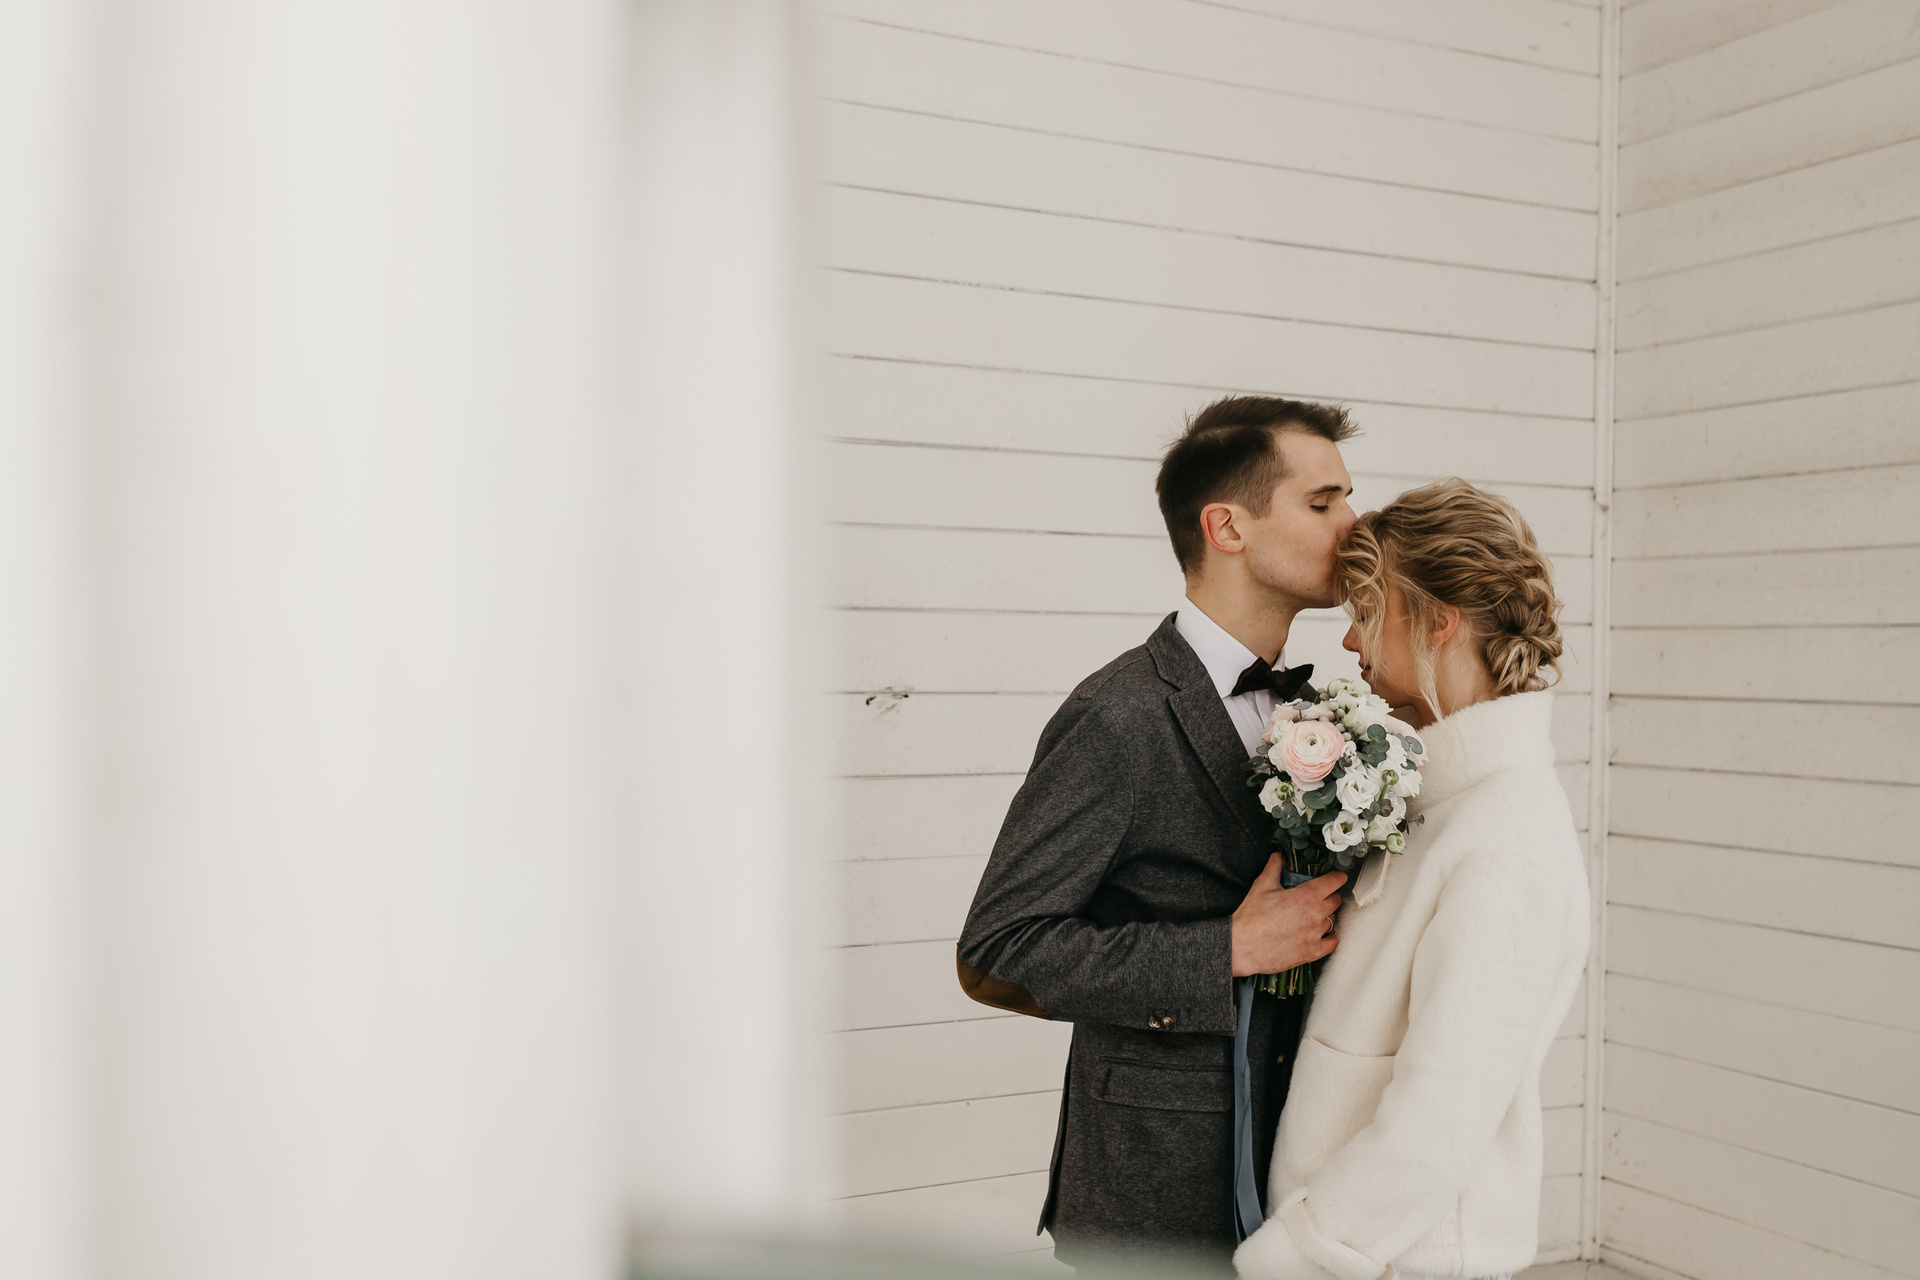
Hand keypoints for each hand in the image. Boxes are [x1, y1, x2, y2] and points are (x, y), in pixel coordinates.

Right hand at [1230, 856, 1344, 976]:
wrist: (1241, 946)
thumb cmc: (1250, 917)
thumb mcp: (1262, 886)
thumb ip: (1274, 867)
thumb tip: (1278, 856)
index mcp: (1305, 896)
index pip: (1334, 881)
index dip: (1337, 876)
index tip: (1337, 877)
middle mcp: (1314, 915)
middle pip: (1336, 900)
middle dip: (1329, 895)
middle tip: (1319, 895)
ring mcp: (1315, 935)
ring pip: (1332, 920)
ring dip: (1326, 915)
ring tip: (1313, 914)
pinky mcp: (1311, 952)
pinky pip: (1332, 943)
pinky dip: (1330, 937)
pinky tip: (1323, 934)